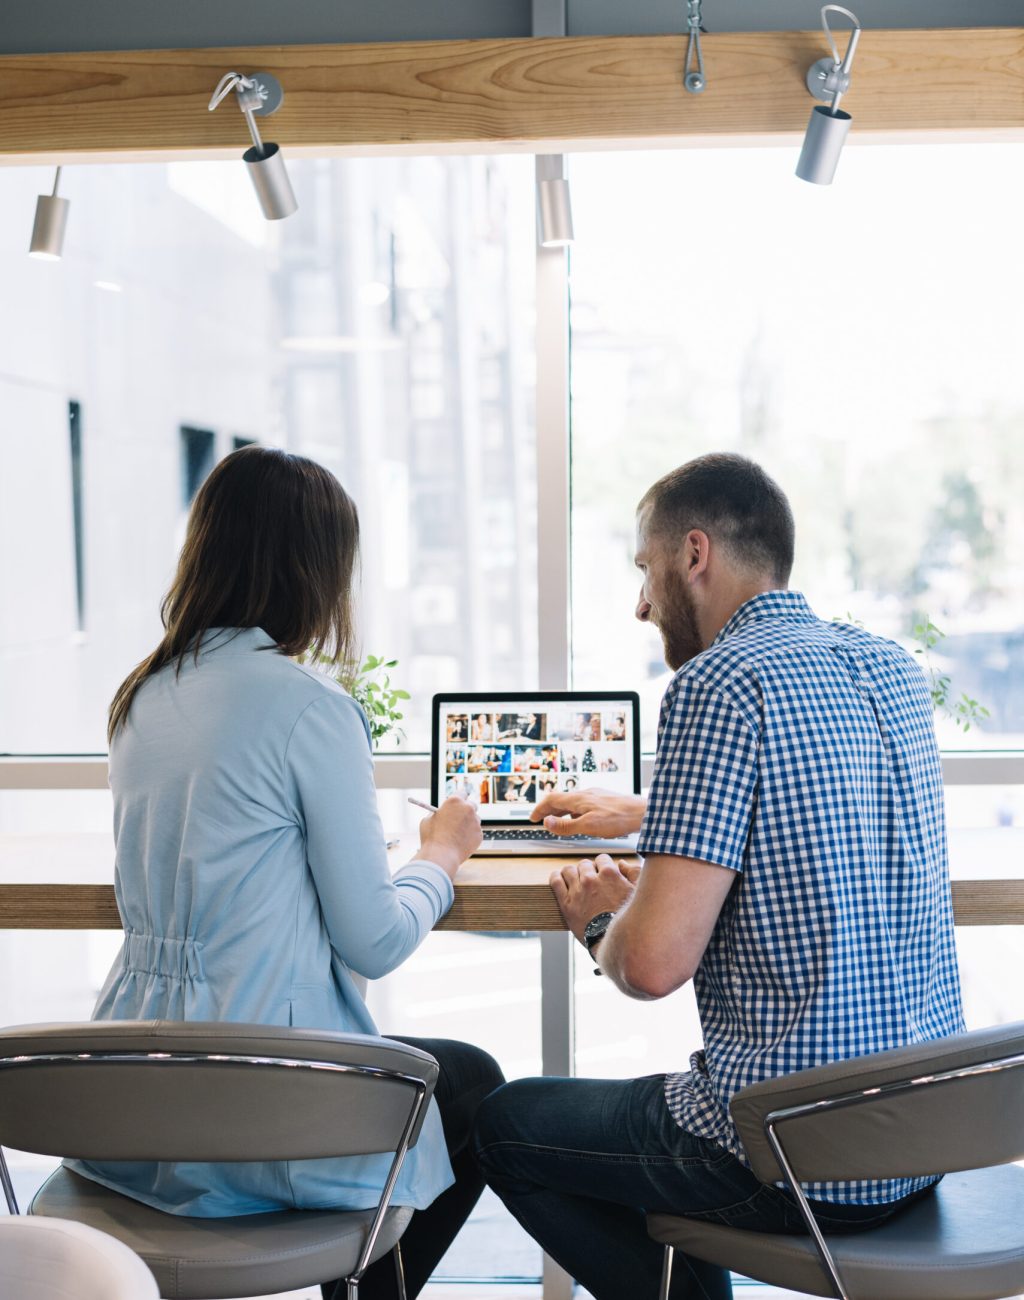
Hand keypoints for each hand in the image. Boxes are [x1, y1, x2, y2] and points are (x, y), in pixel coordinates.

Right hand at [416, 797, 481, 878]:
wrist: (441, 856)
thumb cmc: (432, 837)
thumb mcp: (428, 820)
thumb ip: (437, 813)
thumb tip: (441, 813)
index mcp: (454, 801)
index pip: (461, 792)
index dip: (459, 797)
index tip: (458, 801)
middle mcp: (468, 809)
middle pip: (471, 805)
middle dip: (466, 810)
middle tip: (460, 817)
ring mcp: (475, 822)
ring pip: (474, 820)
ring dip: (468, 824)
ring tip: (456, 834)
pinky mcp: (479, 834)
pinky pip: (475, 833)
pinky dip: (470, 836)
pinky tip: (459, 843)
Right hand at [531, 788, 646, 837]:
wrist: (643, 813)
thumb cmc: (619, 819)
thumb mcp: (588, 826)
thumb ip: (566, 826)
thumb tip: (547, 822)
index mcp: (579, 799)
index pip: (551, 799)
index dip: (540, 809)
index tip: (532, 818)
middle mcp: (586, 794)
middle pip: (560, 799)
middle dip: (548, 809)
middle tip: (540, 819)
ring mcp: (596, 796)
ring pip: (572, 802)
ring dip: (561, 811)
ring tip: (557, 821)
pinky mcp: (604, 800)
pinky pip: (583, 804)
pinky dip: (574, 811)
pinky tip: (580, 820)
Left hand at [549, 855, 639, 943]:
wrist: (612, 941)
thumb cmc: (628, 919)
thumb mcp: (638, 893)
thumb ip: (633, 873)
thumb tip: (621, 863)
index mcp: (610, 874)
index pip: (601, 859)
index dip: (602, 866)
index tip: (602, 875)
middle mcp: (591, 879)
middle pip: (585, 864)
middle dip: (588, 871)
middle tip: (591, 882)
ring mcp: (577, 890)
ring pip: (569, 870)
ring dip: (573, 873)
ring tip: (575, 881)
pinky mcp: (566, 903)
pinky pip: (555, 881)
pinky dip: (556, 877)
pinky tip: (559, 878)